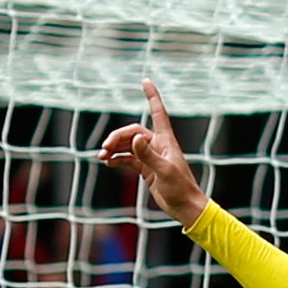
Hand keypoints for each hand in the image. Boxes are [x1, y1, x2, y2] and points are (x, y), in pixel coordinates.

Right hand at [97, 81, 208, 227]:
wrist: (185, 207)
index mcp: (166, 140)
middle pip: (134, 132)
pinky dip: (118, 159)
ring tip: (102, 156)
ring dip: (115, 148)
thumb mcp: (164, 170)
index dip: (151, 96)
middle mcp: (158, 145)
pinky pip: (128, 160)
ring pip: (129, 146)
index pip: (157, 112)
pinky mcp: (147, 169)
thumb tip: (134, 138)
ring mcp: (151, 157)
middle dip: (118, 137)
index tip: (145, 80)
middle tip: (105, 148)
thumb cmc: (180, 187)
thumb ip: (148, 154)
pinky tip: (108, 162)